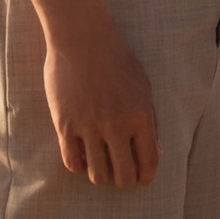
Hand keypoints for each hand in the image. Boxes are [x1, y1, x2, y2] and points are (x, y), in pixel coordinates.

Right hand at [41, 4, 160, 187]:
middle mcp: (117, 126)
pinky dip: (79, 166)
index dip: (146, 178)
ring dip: (101, 176)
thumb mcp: (143, 87)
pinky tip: (82, 156)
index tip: (141, 179)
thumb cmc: (116, 59)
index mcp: (141, 117)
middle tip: (120, 175)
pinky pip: (71, 163)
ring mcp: (89, 127)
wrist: (81, 37)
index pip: (149, 164)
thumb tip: (154, 154)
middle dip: (125, 181)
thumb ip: (150, 122)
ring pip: (97, 175)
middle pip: (124, 177)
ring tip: (100, 165)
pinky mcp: (65, 125)